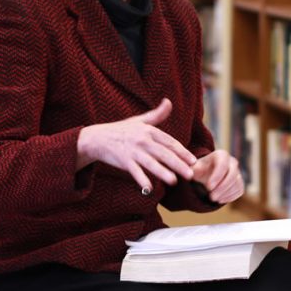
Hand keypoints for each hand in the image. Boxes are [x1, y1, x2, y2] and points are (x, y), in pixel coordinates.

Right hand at [76, 98, 195, 192]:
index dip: (182, 152)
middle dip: (178, 164)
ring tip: (174, 181)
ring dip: (162, 172)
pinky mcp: (123, 160)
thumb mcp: (139, 120)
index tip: (193, 161)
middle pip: (164, 153)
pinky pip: (134, 171)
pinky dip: (141, 180)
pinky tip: (149, 189)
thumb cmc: (121, 130)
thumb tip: (168, 101)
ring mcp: (133, 151)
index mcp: (149, 131)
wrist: (97, 138)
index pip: (170, 142)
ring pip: (151, 163)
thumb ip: (157, 114)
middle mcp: (142, 140)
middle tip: (191, 174)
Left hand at [191, 150, 244, 203]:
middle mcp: (232, 162)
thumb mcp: (193, 169)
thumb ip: (191, 170)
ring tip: (213, 199)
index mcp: (221, 155)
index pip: (223, 163)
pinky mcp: (240, 182)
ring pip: (236, 183)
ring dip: (225, 193)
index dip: (217, 176)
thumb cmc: (199, 171)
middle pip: (232, 174)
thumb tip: (190, 175)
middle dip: (222, 187)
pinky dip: (230, 197)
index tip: (208, 187)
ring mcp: (238, 172)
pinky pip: (239, 190)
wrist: (206, 176)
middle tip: (211, 197)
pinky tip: (219, 200)